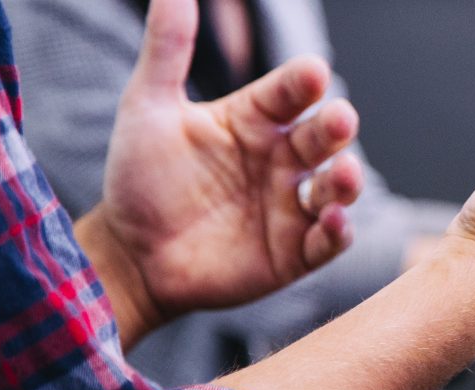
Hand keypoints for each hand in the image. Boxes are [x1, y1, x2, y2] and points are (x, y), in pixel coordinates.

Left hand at [81, 0, 361, 340]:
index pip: (290, 92)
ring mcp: (291, 206)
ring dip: (347, 180)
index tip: (312, 73)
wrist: (128, 256)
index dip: (303, 83)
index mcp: (255, 119)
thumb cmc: (139, 179)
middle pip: (323, 136)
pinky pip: (327, 240)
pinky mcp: (294, 252)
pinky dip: (336, 231)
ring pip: (336, 187)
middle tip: (339, 119)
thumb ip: (168, 48)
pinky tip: (331, 221)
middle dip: (336, 127)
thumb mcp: (147, 108)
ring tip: (343, 174)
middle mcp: (281, 159)